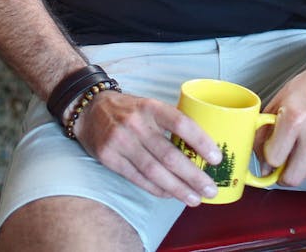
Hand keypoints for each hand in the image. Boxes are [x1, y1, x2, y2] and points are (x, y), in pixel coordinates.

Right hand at [73, 92, 221, 205]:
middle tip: (210, 189)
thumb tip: (201, 148)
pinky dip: (157, 189)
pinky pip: (138, 178)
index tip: (216, 158)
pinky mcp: (109, 158)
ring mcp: (120, 141)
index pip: (180, 123)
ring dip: (177, 188)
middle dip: (193, 176)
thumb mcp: (149, 106)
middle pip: (169, 154)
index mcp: (151, 107)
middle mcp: (135, 123)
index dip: (200, 141)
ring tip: (195, 198)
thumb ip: (170, 122)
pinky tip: (171, 195)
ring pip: (154, 171)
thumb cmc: (127, 110)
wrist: (88, 109)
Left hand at [259, 61, 305, 186]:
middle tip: (281, 165)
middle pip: (292, 178)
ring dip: (299, 168)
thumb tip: (259, 159)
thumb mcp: (278, 102)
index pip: (273, 159)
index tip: (270, 154)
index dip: (268, 158)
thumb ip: (264, 131)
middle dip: (282, 175)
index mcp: (294, 119)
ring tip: (299, 150)